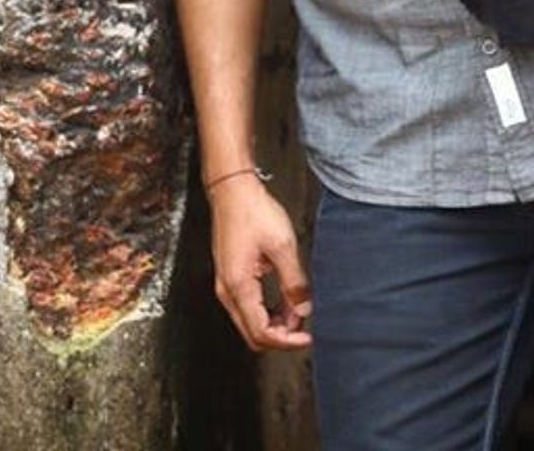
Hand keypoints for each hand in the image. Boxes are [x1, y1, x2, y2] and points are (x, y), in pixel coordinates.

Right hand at [208, 173, 312, 351]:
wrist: (233, 191)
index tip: (307, 337)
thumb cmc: (253, 212)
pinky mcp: (230, 277)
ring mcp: (226, 285)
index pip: (261, 332)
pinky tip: (284, 301)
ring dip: (274, 324)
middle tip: (305, 329)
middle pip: (252, 333)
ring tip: (299, 312)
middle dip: (280, 337)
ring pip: (249, 321)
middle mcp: (227, 291)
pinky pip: (247, 306)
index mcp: (238, 287)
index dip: (286, 341)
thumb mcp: (282, 246)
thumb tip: (304, 310)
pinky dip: (267, 311)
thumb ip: (294, 281)